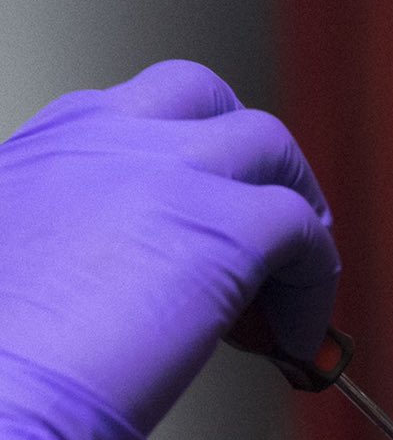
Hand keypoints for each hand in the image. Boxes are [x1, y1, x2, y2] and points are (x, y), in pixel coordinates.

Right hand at [0, 60, 337, 439]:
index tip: (190, 229)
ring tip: (291, 285)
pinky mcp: (228, 227)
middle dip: (244, 157)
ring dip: (292, 209)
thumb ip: (64, 244)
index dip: (177, 166)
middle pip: (206, 100)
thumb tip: (114, 282)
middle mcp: (106, 138)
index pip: (135, 116)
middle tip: (264, 236)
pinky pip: (304, 231)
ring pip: (269, 147)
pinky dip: (315, 282)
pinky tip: (295, 339)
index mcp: (49, 147)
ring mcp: (170, 172)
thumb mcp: (13, 262)